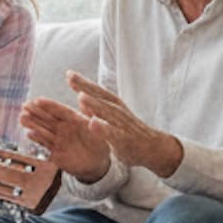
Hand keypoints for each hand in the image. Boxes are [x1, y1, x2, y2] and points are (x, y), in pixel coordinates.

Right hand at [20, 96, 111, 181]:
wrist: (95, 164)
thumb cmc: (100, 145)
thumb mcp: (101, 135)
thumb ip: (97, 127)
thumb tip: (95, 119)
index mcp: (75, 119)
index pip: (60, 110)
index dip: (49, 105)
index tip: (38, 100)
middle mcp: (64, 127)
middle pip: (48, 118)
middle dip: (36, 112)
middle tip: (24, 106)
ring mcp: (58, 138)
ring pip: (44, 129)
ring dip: (33, 123)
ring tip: (22, 118)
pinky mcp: (54, 151)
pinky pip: (45, 144)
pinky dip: (37, 139)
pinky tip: (29, 134)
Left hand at [66, 71, 181, 178]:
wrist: (153, 148)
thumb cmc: (130, 132)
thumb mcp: (112, 118)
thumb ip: (96, 109)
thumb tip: (80, 97)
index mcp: (114, 105)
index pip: (97, 91)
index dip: (83, 83)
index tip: (69, 74)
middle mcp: (118, 111)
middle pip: (101, 96)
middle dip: (86, 86)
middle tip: (70, 76)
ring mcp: (123, 124)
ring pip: (108, 111)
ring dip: (95, 104)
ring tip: (80, 96)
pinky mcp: (125, 138)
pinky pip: (113, 132)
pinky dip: (103, 128)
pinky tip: (92, 123)